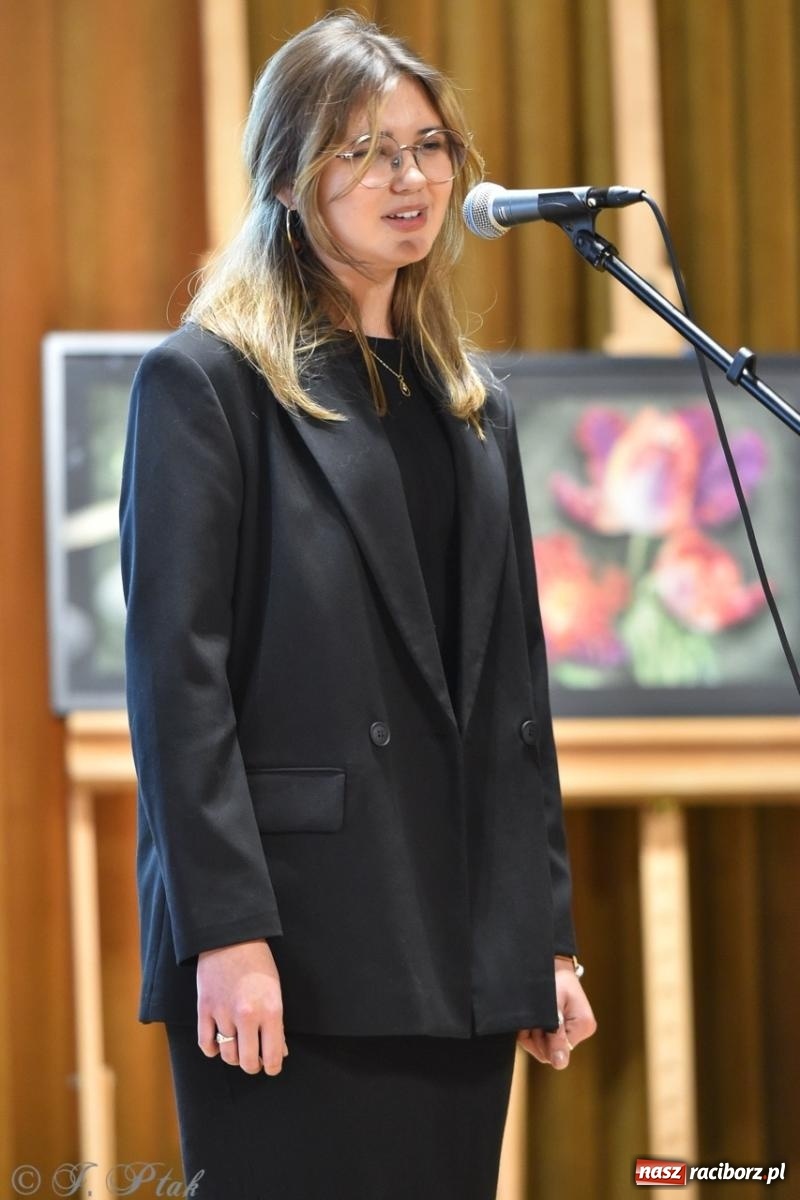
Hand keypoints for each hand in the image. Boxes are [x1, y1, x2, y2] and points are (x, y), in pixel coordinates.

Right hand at [197, 939, 287, 1074]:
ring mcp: (223, 1013)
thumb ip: (277, 1023)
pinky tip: (219, 1043)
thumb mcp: (275, 990)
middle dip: (253, 1065)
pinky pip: (206, 1044)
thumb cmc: (258, 962)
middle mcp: (247, 1016)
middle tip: (255, 1059)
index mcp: (271, 1011)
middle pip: (248, 1062)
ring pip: (227, 1055)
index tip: (272, 1066)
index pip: (273, 1056)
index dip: (273, 1067)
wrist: (230, 937)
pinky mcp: (205, 1009)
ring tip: (239, 1046)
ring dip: (234, 1056)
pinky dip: (212, 1049)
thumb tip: (280, 1051)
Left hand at [517, 956, 595, 1069]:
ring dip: (530, 1034)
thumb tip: (560, 1065)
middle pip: (550, 1052)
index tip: (536, 1022)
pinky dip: (528, 1032)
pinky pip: (538, 1042)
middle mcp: (578, 1032)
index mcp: (583, 1026)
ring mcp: (568, 1032)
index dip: (542, 1040)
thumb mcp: (553, 1005)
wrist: (547, 964)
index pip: (559, 1051)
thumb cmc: (551, 979)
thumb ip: (556, 1035)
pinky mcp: (557, 1030)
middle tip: (532, 1018)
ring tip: (532, 1015)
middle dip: (535, 1037)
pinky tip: (529, 1019)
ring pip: (542, 1048)